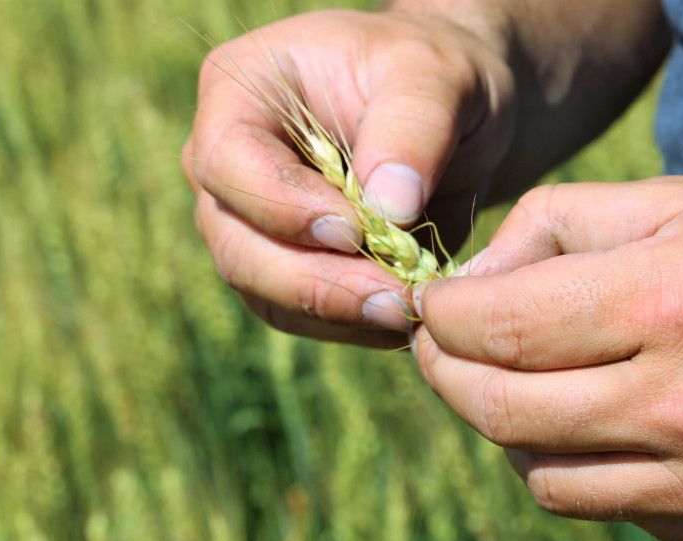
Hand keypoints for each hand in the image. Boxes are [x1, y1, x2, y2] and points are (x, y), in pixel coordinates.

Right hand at [181, 10, 514, 345]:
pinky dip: (349, 324)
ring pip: (265, 290)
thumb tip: (388, 207)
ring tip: (406, 311)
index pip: (228, 160)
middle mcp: (230, 165)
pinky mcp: (287, 265)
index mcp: (240, 92)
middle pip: (237, 242)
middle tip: (393, 300)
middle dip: (313, 282)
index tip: (357, 231)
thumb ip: (412, 127)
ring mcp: (252, 222)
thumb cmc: (434, 76)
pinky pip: (302, 314)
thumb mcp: (437, 74)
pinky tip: (401, 317)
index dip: (283, 206)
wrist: (454, 115)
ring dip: (335, 313)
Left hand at [412, 177, 682, 540]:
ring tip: (514, 379)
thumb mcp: (680, 202)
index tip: (432, 304)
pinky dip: (566, 464)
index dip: (442, 316)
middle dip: (445, 373)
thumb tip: (471, 279)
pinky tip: (583, 421)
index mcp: (676, 302)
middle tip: (441, 344)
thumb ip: (558, 224)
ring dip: (502, 425)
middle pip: (501, 410)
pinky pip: (602, 507)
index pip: (501, 327)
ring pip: (540, 474)